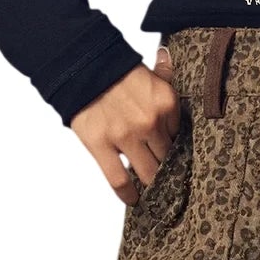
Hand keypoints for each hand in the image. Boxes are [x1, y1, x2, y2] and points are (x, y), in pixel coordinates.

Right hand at [70, 46, 179, 205]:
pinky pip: (120, 180)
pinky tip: (133, 199)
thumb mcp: (146, 70)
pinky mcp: (101, 145)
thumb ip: (163, 73)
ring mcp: (125, 136)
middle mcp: (150, 122)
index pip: (179, 137)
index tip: (170, 154)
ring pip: (148, 173)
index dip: (173, 147)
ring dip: (151, 183)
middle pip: (167, 159)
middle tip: (165, 177)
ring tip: (152, 191)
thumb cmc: (113, 70)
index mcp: (165, 104)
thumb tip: (168, 60)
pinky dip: (128, 194)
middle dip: (166, 169)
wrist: (80, 66)